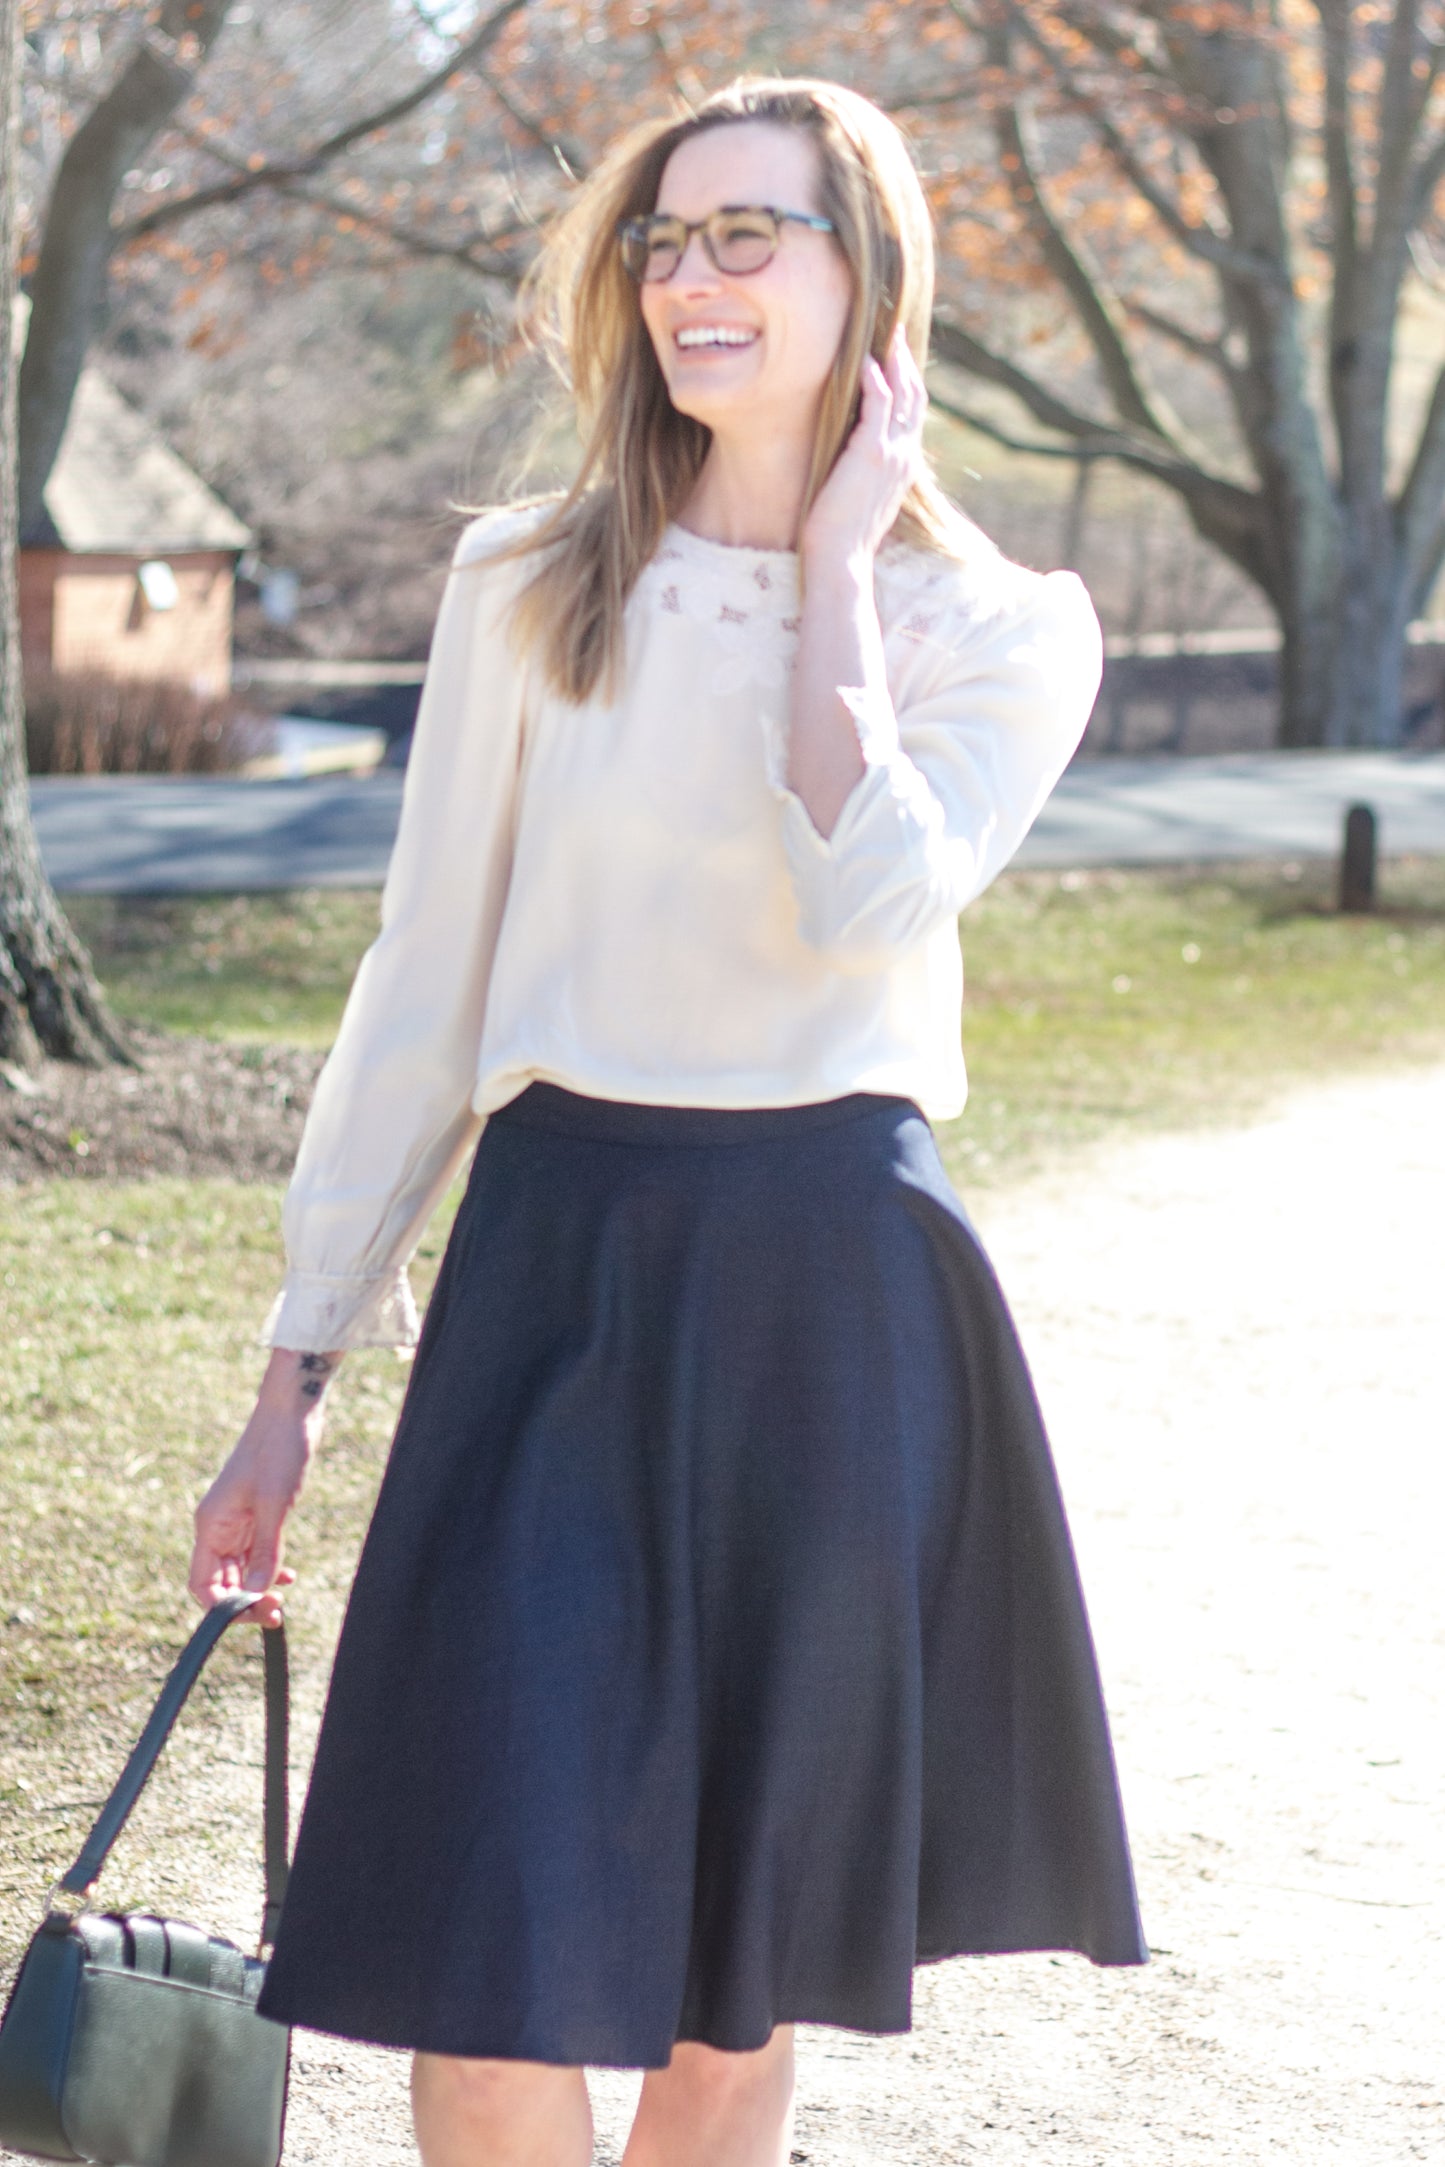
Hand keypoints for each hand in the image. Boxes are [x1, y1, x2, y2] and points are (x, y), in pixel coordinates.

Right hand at [188, 1350, 335, 1627]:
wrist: (291, 1412)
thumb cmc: (279, 1451)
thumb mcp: (275, 1505)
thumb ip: (265, 1551)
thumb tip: (255, 1597)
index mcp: (211, 1526)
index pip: (203, 1584)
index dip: (223, 1608)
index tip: (254, 1615)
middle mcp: (217, 1527)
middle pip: (221, 1582)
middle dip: (244, 1603)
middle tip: (275, 1615)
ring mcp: (237, 1521)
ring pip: (239, 1571)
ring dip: (257, 1589)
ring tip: (282, 1603)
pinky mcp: (257, 1514)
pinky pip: (255, 1553)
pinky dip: (268, 1568)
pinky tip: (288, 1575)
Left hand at [801, 326, 927, 572]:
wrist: (841, 560)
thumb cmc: (841, 536)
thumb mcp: (859, 499)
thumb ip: (863, 473)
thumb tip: (848, 460)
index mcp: (904, 468)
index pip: (913, 416)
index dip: (909, 385)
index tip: (899, 360)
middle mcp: (905, 457)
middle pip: (915, 398)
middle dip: (907, 363)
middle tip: (898, 332)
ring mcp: (893, 454)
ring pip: (903, 394)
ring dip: (895, 361)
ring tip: (886, 336)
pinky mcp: (872, 452)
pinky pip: (879, 403)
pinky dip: (874, 379)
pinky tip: (864, 362)